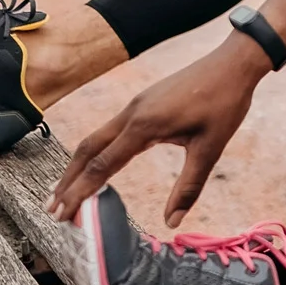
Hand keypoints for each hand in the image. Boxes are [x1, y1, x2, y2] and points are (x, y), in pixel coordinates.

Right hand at [47, 31, 269, 225]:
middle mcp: (131, 114)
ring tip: (64, 191)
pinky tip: (95, 163)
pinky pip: (109, 130)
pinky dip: (95, 151)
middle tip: (52, 208)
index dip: (80, 193)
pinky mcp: (142, 102)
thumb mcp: (211, 149)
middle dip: (68, 181)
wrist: (233, 63)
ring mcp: (135, 106)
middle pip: (87, 151)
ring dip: (78, 166)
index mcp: (144, 126)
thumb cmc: (224, 103)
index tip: (63, 214)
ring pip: (96, 138)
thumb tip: (172, 222)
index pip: (102, 166)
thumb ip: (189, 187)